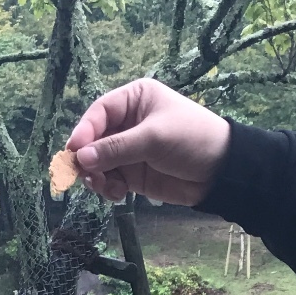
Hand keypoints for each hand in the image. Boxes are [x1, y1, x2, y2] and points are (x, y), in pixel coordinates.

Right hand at [66, 79, 230, 205]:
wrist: (220, 172)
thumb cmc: (191, 139)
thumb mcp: (153, 138)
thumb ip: (116, 148)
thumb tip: (80, 157)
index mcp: (134, 100)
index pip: (99, 112)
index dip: (85, 131)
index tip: (74, 150)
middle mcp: (128, 122)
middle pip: (94, 139)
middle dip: (88, 158)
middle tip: (87, 175)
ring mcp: (129, 149)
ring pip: (98, 162)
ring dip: (96, 176)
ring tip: (105, 187)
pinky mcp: (133, 173)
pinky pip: (109, 179)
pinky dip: (108, 188)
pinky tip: (117, 194)